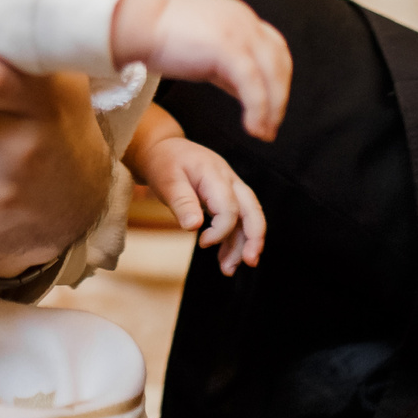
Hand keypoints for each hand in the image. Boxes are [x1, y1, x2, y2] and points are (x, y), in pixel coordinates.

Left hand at [131, 127, 265, 274]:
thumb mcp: (167, 181)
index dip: (221, 230)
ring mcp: (231, 187)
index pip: (230, 207)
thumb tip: (193, 226)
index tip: (202, 243)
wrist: (163, 149)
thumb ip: (181, 202)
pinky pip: (238, 219)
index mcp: (215, 174)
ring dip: (242, 244)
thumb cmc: (164, 163)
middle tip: (250, 262)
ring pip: (248, 217)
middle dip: (254, 237)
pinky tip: (225, 258)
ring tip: (229, 269)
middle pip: (252, 209)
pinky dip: (234, 239)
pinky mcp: (227, 196)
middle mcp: (229, 180)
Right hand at [139, 0, 289, 139]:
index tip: (272, 107)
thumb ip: (229, 68)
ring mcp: (238, 30)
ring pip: (271, 74)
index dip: (277, 80)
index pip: (274, 49)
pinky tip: (252, 128)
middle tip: (271, 127)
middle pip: (279, 61)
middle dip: (279, 96)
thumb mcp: (205, 53)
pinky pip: (252, 84)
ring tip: (263, 132)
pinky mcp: (227, 47)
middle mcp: (245, 19)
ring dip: (272, 107)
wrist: (135, 25)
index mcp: (240, 17)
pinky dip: (257, 108)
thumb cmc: (161, 40)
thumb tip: (250, 94)